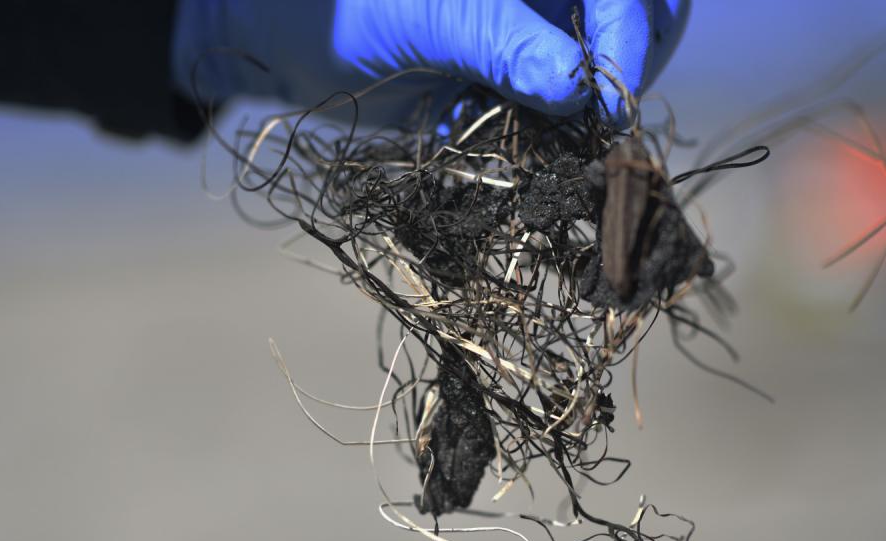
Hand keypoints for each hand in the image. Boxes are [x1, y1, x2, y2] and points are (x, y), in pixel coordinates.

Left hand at [172, 0, 689, 124]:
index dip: (631, 31)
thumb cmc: (341, 8)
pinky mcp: (511, 76)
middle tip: (594, 122)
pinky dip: (546, 134)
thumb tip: (578, 87)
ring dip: (586, 110)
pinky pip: (556, 108)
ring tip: (546, 137)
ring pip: (600, 69)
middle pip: (639, 14)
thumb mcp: (424, 16)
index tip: (606, 97)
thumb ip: (501, 41)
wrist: (286, 43)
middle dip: (626, 66)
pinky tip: (509, 142)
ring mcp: (533, 30)